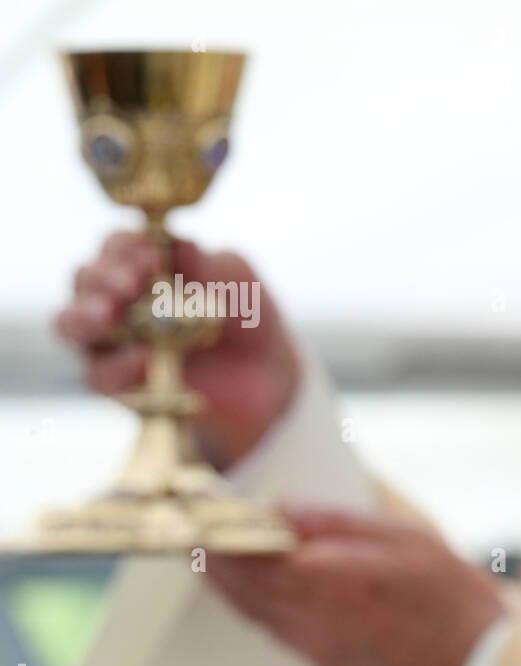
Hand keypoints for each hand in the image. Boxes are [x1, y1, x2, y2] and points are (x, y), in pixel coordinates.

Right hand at [55, 232, 300, 469]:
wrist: (268, 377)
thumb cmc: (245, 318)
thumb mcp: (239, 284)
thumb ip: (211, 266)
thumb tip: (182, 245)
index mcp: (141, 265)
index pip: (115, 247)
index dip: (123, 248)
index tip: (149, 255)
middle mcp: (117, 299)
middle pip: (84, 281)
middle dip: (100, 278)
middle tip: (127, 285)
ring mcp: (112, 342)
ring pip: (72, 325)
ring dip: (85, 316)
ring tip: (107, 316)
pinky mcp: (119, 385)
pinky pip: (100, 375)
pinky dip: (117, 365)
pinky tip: (142, 357)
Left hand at [206, 506, 505, 665]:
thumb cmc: (450, 596)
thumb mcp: (403, 537)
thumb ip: (336, 523)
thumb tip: (283, 508)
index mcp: (326, 583)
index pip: (246, 558)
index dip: (216, 533)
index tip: (197, 509)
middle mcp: (309, 621)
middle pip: (238, 590)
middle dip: (211, 558)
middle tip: (192, 528)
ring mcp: (314, 649)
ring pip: (251, 614)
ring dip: (228, 584)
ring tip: (214, 553)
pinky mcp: (325, 665)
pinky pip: (273, 630)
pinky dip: (255, 605)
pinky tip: (260, 587)